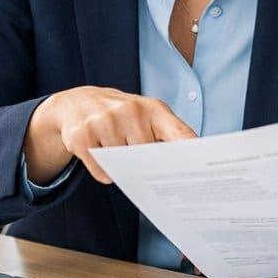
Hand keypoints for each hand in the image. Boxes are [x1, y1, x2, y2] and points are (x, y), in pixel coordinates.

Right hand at [24, 86, 194, 183]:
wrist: (75, 102)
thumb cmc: (120, 115)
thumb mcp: (146, 116)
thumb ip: (167, 136)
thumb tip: (185, 170)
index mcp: (153, 109)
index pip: (181, 135)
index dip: (193, 155)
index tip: (202, 174)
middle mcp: (130, 111)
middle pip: (149, 160)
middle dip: (147, 166)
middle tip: (141, 161)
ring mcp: (105, 122)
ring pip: (124, 168)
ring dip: (121, 167)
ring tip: (113, 145)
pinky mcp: (82, 136)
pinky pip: (103, 172)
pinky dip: (103, 171)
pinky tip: (99, 151)